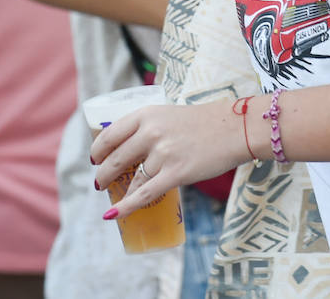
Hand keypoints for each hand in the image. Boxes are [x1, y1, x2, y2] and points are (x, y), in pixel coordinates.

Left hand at [90, 101, 246, 218]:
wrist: (233, 128)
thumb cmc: (202, 122)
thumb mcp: (167, 114)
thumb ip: (148, 128)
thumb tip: (129, 149)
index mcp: (146, 114)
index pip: (110, 134)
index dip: (98, 150)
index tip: (95, 159)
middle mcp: (151, 132)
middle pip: (116, 158)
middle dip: (103, 174)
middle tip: (100, 182)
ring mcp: (163, 154)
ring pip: (131, 179)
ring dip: (118, 191)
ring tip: (114, 198)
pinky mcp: (176, 173)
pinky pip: (144, 194)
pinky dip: (126, 206)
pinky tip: (114, 214)